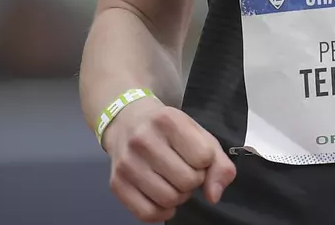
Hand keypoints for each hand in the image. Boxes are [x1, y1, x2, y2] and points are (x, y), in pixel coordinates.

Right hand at [105, 99, 236, 221]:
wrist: (127, 121)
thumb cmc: (168, 130)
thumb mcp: (198, 135)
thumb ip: (218, 163)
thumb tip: (214, 195)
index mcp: (168, 120)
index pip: (203, 157)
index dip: (204, 162)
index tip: (194, 155)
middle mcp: (143, 140)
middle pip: (187, 181)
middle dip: (192, 180)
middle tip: (184, 170)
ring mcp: (127, 163)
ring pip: (169, 199)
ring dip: (178, 196)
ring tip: (172, 181)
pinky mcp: (116, 183)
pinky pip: (147, 213)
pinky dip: (162, 212)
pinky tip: (162, 198)